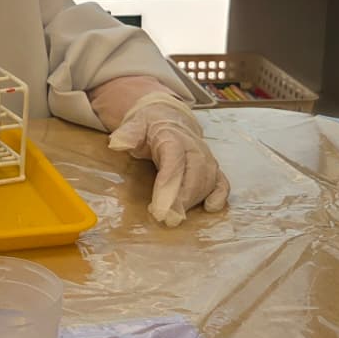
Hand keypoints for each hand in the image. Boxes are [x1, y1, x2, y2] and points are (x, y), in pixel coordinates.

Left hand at [108, 94, 229, 227]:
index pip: (174, 162)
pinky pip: (222, 182)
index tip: (158, 208)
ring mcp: (206, 158)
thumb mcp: (134, 125)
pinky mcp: (213, 168)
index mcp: (173, 137)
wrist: (169, 118)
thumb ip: (127, 134)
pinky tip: (210, 208)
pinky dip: (220, 196)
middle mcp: (194, 148)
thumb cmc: (149, 127)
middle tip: (166, 219)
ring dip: (193, 201)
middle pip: (193, 175)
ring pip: (207, 181)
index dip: (168, 186)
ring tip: (175, 217)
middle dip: (181, 200)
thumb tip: (117, 143)